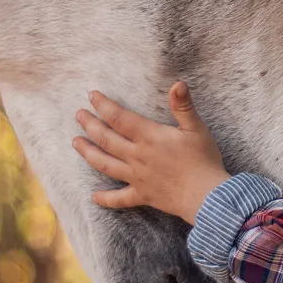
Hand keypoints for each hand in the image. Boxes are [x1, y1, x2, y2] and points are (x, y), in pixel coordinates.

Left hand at [74, 82, 231, 223]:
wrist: (206, 196)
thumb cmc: (203, 160)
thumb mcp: (197, 128)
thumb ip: (183, 106)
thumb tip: (177, 83)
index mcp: (149, 137)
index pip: (120, 118)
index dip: (104, 105)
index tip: (91, 95)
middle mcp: (138, 156)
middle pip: (106, 139)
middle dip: (90, 125)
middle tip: (78, 115)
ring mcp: (137, 177)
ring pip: (105, 164)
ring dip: (88, 153)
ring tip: (76, 143)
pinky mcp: (143, 195)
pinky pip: (120, 199)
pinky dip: (106, 199)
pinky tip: (94, 197)